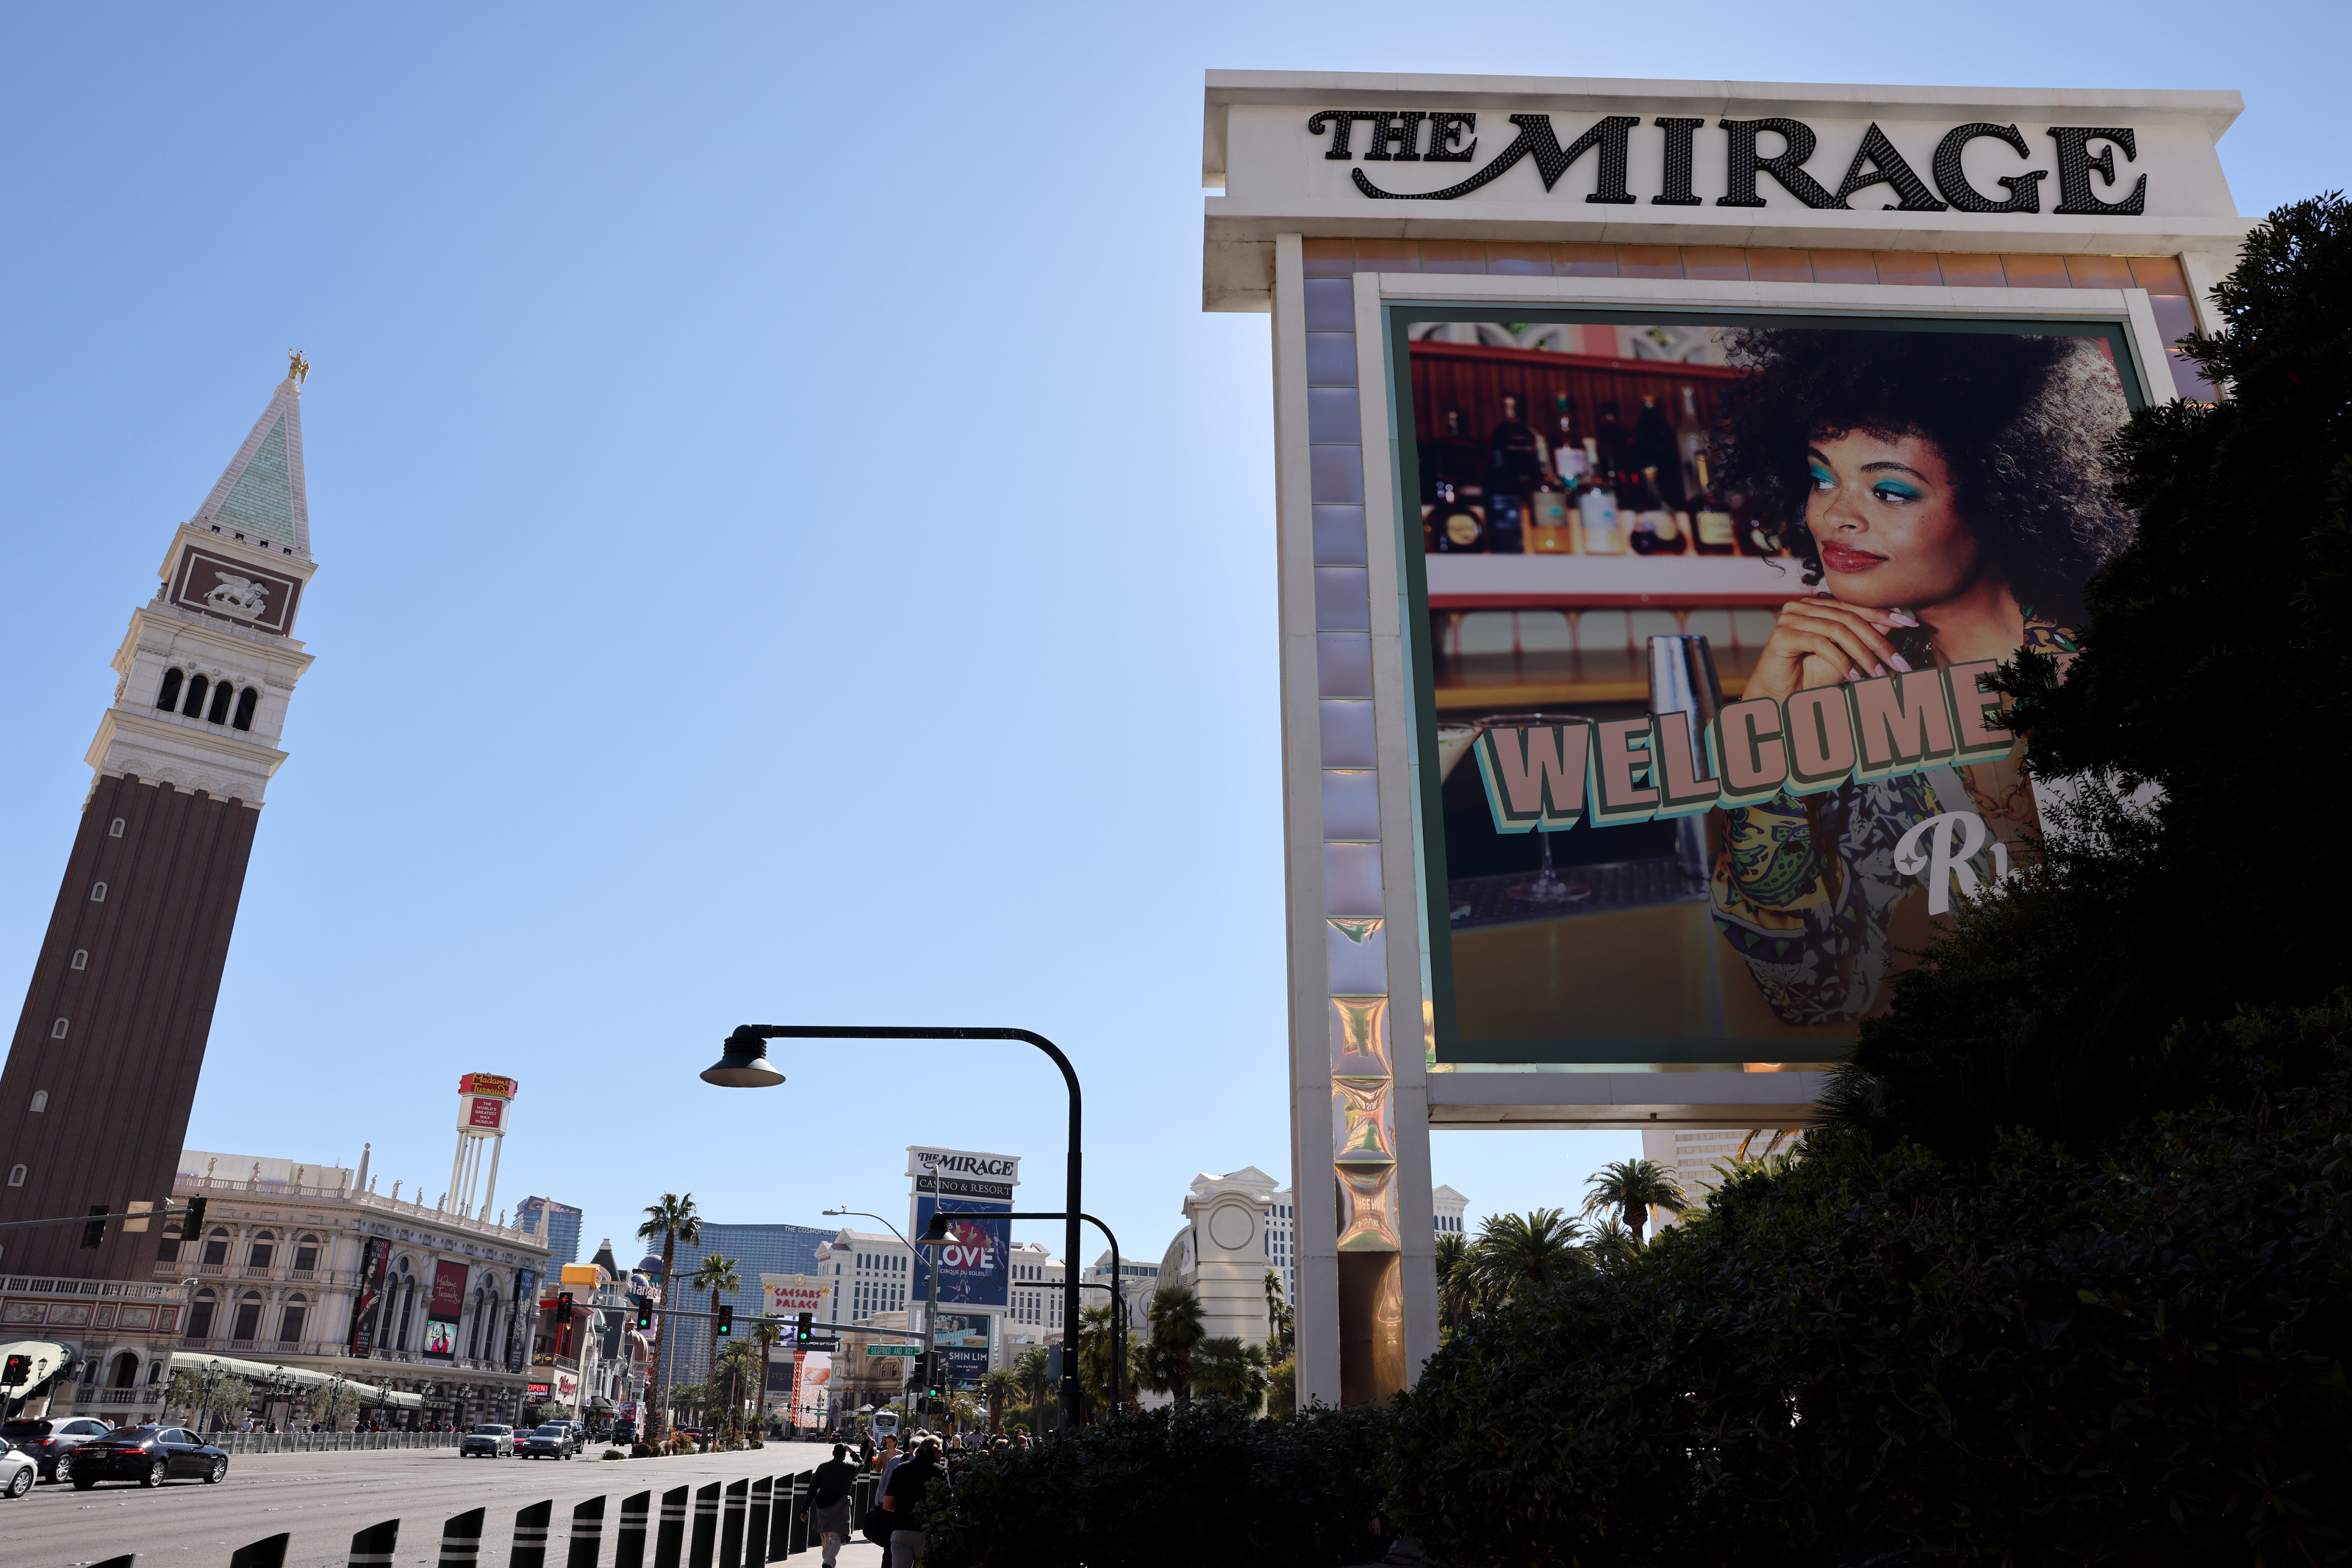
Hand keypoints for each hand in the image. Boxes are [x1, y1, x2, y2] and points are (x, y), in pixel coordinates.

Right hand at [1744, 597, 1916, 704]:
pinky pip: (1821, 644)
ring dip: (1863, 655)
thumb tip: (1894, 620)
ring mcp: (1790, 618)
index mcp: (1816, 606)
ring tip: (1878, 674)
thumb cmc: (1811, 676)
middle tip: (1898, 661)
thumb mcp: (1847, 656)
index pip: (1854, 606)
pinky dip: (1842, 661)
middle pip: (1849, 618)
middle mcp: (1801, 606)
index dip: (1883, 614)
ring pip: (1838, 630)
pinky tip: (1854, 677)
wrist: (1779, 696)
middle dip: (1877, 641)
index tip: (1909, 624)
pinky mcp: (1782, 635)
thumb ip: (1864, 637)